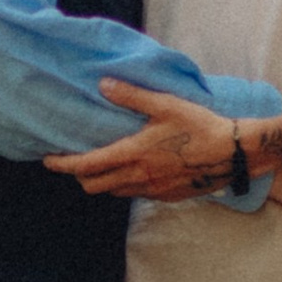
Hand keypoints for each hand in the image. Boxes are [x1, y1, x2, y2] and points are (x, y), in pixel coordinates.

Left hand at [45, 79, 252, 199]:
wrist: (233, 153)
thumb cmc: (199, 126)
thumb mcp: (165, 104)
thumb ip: (132, 96)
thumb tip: (104, 84)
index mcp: (133, 154)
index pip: (87, 166)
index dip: (63, 164)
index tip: (48, 159)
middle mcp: (138, 177)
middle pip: (94, 186)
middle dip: (80, 176)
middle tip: (77, 161)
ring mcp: (152, 190)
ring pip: (114, 192)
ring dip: (104, 180)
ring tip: (105, 163)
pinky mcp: (167, 197)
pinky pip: (136, 194)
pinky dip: (127, 184)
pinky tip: (136, 169)